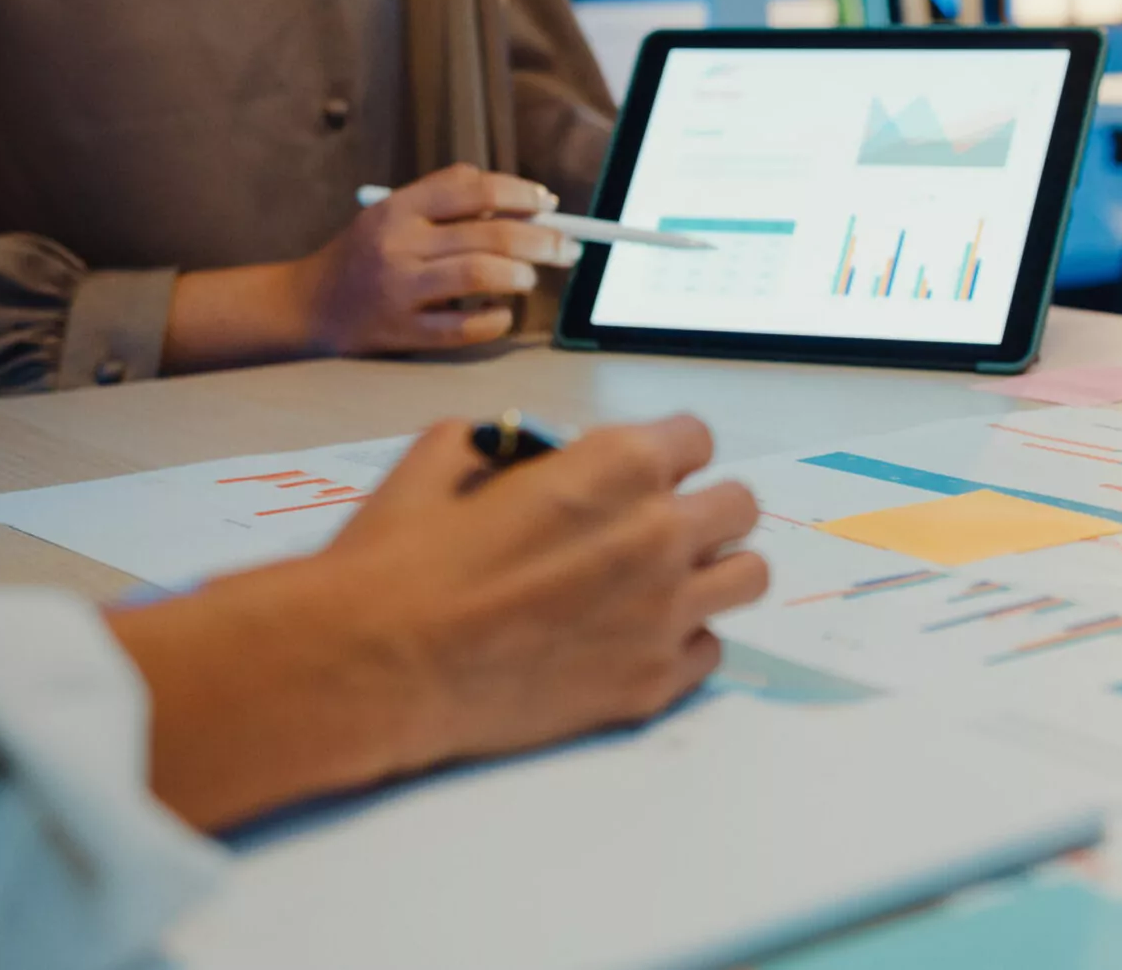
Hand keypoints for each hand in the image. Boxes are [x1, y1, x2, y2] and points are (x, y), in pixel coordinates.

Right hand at [292, 164, 582, 353]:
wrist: (306, 306)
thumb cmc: (364, 257)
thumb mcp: (392, 216)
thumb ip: (446, 205)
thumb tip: (525, 206)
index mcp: (398, 208)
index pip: (472, 188)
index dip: (520, 193)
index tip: (547, 203)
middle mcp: (399, 244)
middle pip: (490, 233)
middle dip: (541, 240)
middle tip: (567, 248)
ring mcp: (400, 290)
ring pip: (480, 275)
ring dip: (519, 276)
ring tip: (528, 280)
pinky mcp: (403, 333)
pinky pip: (464, 327)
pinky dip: (495, 320)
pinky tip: (501, 313)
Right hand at [335, 416, 764, 764]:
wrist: (373, 667)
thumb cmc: (398, 559)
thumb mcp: (443, 456)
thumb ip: (511, 442)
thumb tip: (534, 454)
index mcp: (619, 466)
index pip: (697, 439)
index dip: (665, 455)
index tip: (640, 476)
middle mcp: (660, 534)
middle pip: (740, 506)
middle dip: (703, 510)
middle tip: (656, 531)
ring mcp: (666, 614)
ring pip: (747, 578)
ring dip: (711, 574)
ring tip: (662, 586)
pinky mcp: (654, 683)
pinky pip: (711, 650)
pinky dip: (681, 643)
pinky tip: (633, 641)